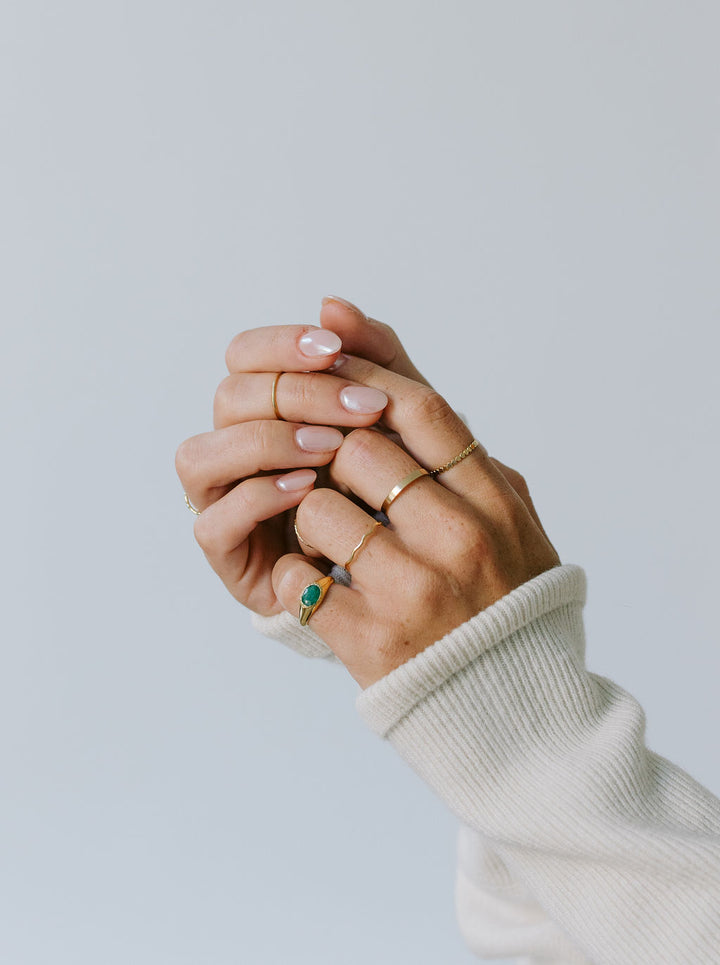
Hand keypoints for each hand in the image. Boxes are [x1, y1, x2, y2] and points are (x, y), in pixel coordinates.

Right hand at [174, 306, 413, 616]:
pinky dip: (260, 496)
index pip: (243, 355)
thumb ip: (372, 356)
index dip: (281, 345)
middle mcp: (234, 447)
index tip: (335, 349)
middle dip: (297, 395)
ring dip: (270, 442)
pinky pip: (215, 519)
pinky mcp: (226, 551)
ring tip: (332, 449)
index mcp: (265, 407)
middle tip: (363, 409)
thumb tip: (332, 302)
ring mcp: (223, 499)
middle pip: (230, 398)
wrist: (397, 564)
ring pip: (203, 454)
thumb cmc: (383, 482)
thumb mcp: (393, 414)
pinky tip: (309, 489)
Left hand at [267, 317, 559, 687]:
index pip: (422, 408)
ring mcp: (415, 589)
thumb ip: (463, 452)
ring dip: (309, 513)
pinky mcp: (372, 639)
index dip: (369, 383)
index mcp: (495, 501)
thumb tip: (401, 377)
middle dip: (330, 452)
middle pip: (360, 447)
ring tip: (326, 534)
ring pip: (319, 506)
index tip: (335, 377)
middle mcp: (459, 537)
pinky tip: (318, 582)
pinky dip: (296, 573)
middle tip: (325, 470)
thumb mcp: (509, 517)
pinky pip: (300, 577)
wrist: (517, 710)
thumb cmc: (508, 598)